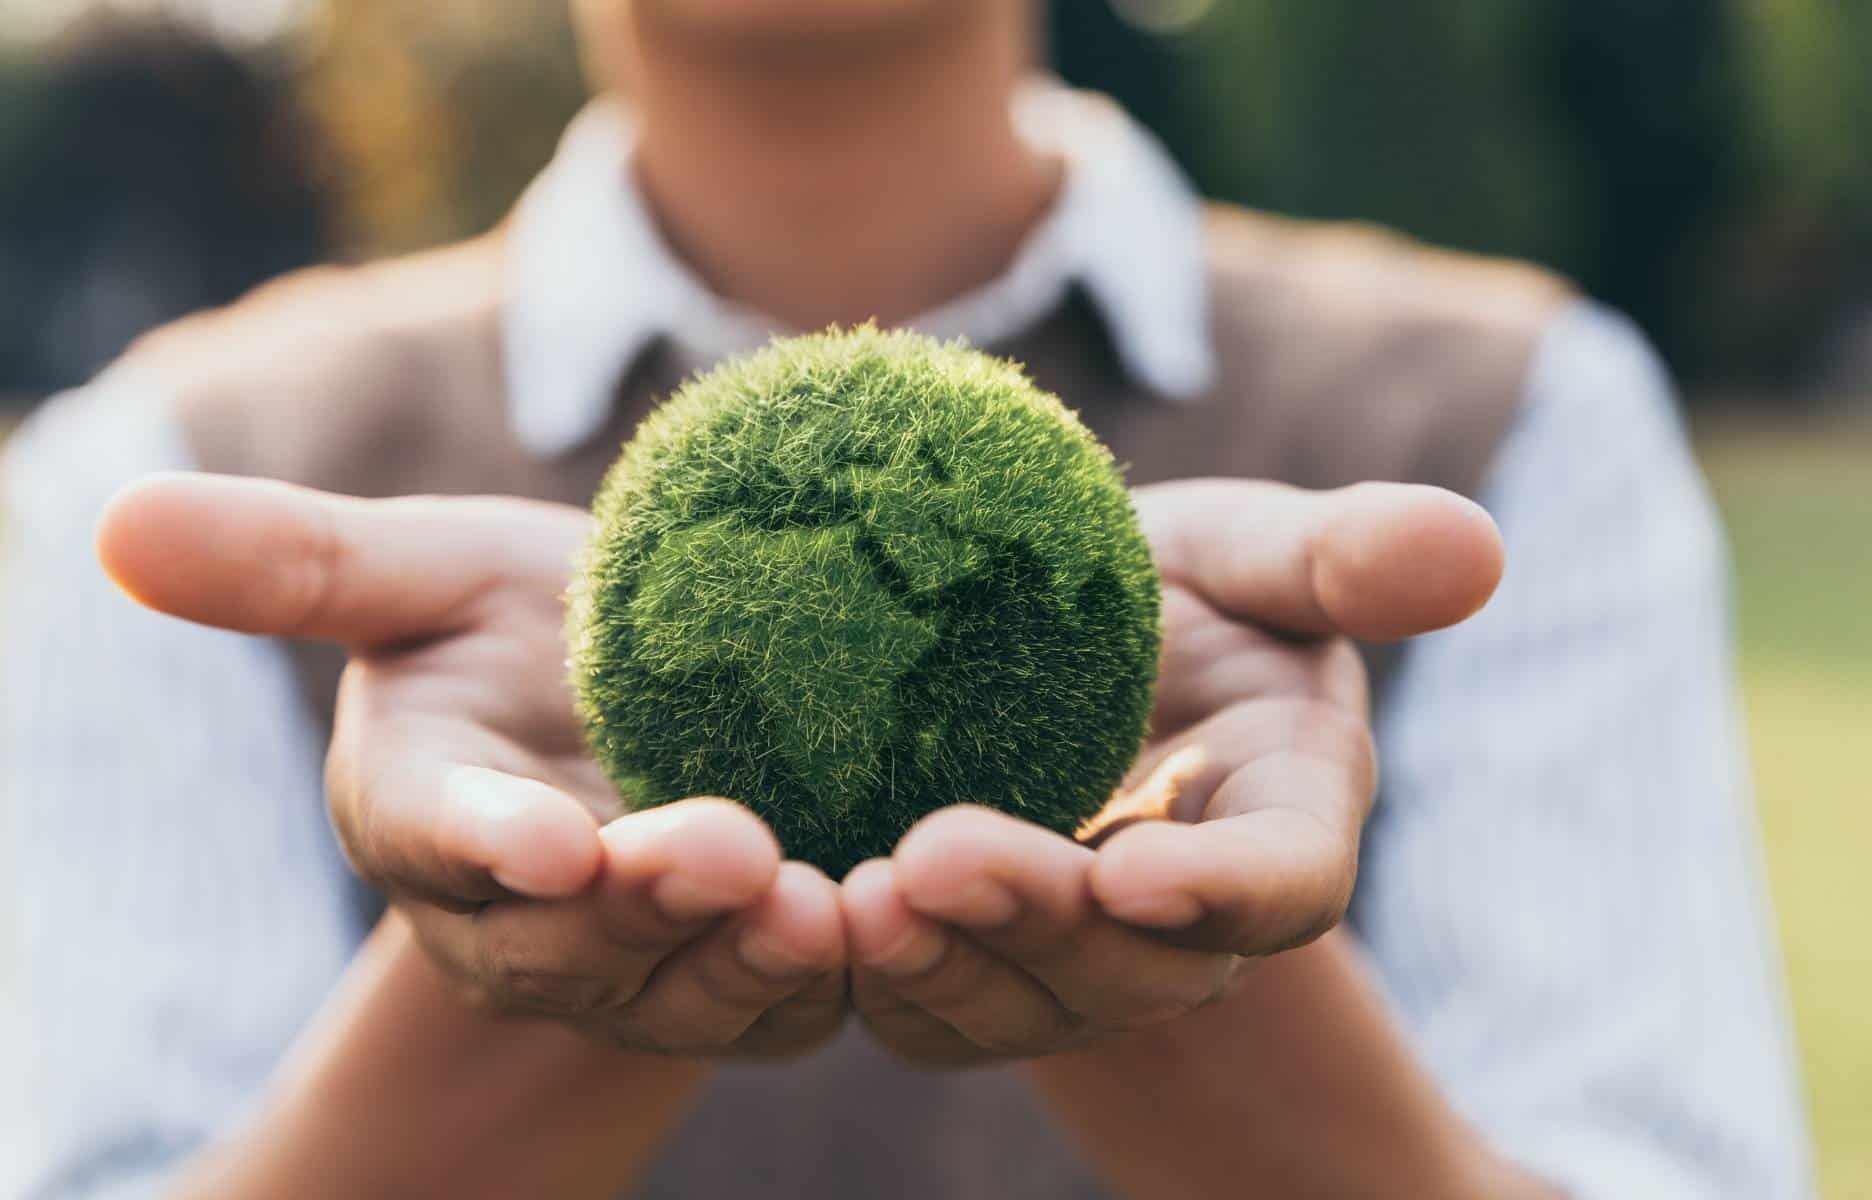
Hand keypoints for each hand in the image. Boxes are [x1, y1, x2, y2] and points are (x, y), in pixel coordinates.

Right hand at [98, 474, 845, 1057]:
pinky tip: (890, 923)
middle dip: (641, 903)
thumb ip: (300, 564)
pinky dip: (829, 976)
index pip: (437, 835)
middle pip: (569, 937)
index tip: (544, 838)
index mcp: (422, 810)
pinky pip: (777, 1000)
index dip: (485, 841)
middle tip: (724, 847)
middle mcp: (515, 913)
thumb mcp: (425, 573)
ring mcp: (628, 962)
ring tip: (818, 905)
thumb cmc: (516, 623)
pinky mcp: (733, 977)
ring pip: (680, 989)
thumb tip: (112, 517)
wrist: (650, 686)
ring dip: (745, 958)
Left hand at [841, 480, 1503, 1064]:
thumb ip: (1337, 558)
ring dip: (944, 965)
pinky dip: (870, 973)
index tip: (1143, 874)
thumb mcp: (1239, 552)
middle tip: (938, 857)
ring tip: (858, 901)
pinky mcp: (970, 972)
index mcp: (1280, 817)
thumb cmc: (1154, 587)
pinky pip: (926, 1001)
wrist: (1026, 644)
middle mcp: (1185, 917)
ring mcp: (1076, 960)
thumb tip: (1477, 547)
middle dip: (1046, 923)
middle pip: (1137, 963)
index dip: (1226, 891)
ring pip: (1022, 1001)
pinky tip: (800, 918)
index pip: (1284, 882)